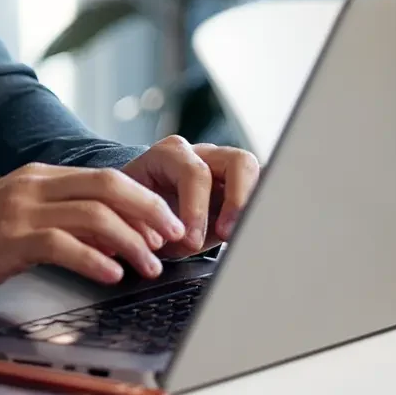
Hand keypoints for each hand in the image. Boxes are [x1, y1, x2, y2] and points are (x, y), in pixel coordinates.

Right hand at [0, 162, 188, 303]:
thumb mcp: (18, 218)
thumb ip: (60, 220)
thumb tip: (111, 238)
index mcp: (37, 177)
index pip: (104, 178)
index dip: (144, 200)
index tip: (168, 224)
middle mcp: (33, 185)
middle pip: (108, 185)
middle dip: (150, 211)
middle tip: (174, 238)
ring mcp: (20, 209)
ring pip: (93, 214)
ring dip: (132, 241)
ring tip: (150, 266)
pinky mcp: (9, 238)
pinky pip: (62, 243)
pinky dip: (94, 259)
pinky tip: (111, 275)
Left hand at [121, 135, 260, 257]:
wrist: (138, 208)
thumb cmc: (136, 210)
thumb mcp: (134, 216)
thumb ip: (147, 225)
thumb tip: (170, 239)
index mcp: (169, 155)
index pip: (194, 172)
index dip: (196, 209)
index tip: (191, 240)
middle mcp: (201, 154)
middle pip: (238, 162)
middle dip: (237, 201)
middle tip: (226, 235)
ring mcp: (224, 166)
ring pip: (256, 173)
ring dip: (252, 206)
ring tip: (240, 236)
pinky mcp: (240, 185)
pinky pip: (261, 189)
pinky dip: (259, 210)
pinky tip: (251, 233)